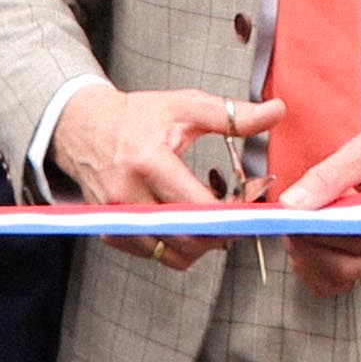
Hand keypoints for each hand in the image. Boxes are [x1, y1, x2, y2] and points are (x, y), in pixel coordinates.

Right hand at [55, 84, 269, 266]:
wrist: (83, 126)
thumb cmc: (136, 115)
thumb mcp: (185, 106)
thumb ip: (232, 115)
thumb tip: (277, 111)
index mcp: (149, 163)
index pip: (201, 209)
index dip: (233, 213)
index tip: (251, 204)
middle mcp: (128, 196)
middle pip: (189, 239)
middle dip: (221, 231)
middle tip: (236, 211)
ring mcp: (116, 217)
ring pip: (172, 255)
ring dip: (200, 243)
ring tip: (208, 214)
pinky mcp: (110, 230)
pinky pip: (153, 254)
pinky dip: (175, 245)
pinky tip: (183, 219)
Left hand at [283, 111, 360, 295]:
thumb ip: (327, 176)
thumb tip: (291, 205)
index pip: (358, 240)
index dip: (318, 233)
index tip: (290, 217)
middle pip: (347, 266)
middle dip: (309, 246)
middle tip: (288, 221)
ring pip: (338, 279)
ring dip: (309, 258)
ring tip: (299, 228)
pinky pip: (336, 283)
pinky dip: (314, 267)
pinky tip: (309, 242)